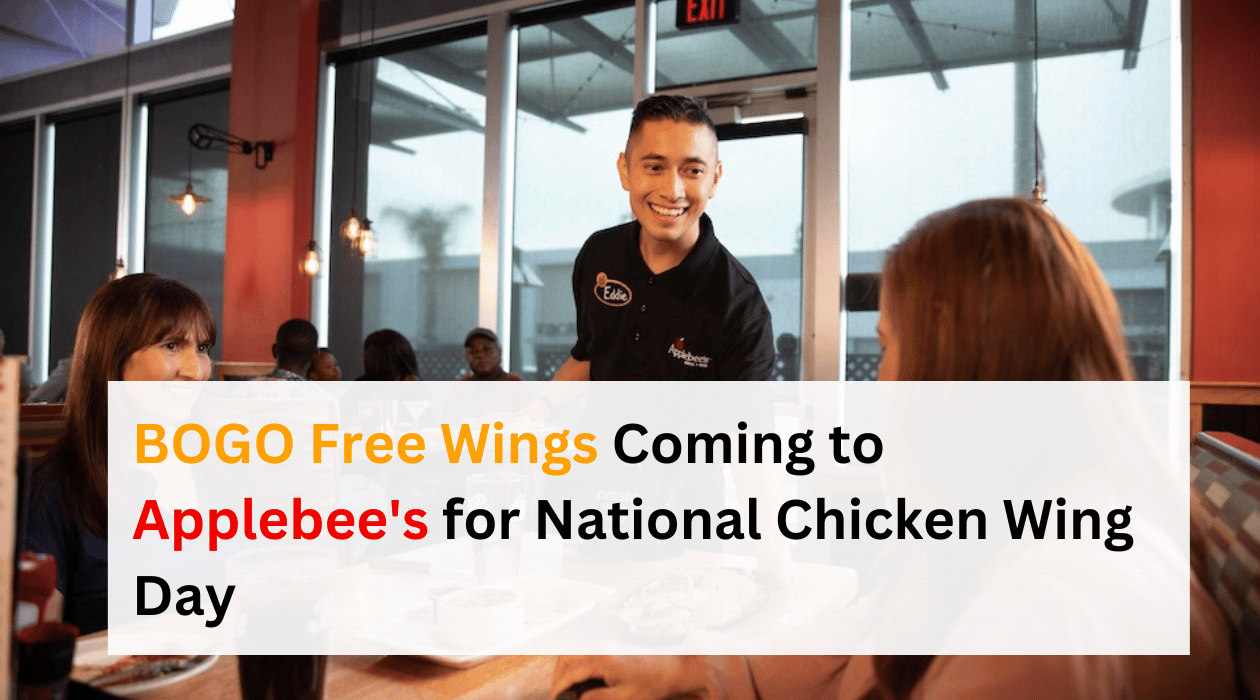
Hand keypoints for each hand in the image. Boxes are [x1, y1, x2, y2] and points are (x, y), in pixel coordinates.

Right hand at [552, 656, 711, 699]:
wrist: (678, 669)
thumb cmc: (655, 683)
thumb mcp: (623, 698)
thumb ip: (595, 698)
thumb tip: (577, 698)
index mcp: (603, 658)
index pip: (571, 672)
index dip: (560, 687)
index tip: (556, 697)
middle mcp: (603, 646)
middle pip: (568, 657)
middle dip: (560, 675)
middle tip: (560, 691)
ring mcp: (608, 642)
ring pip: (577, 652)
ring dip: (568, 668)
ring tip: (569, 686)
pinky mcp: (614, 644)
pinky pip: (588, 651)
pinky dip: (580, 663)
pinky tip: (583, 677)